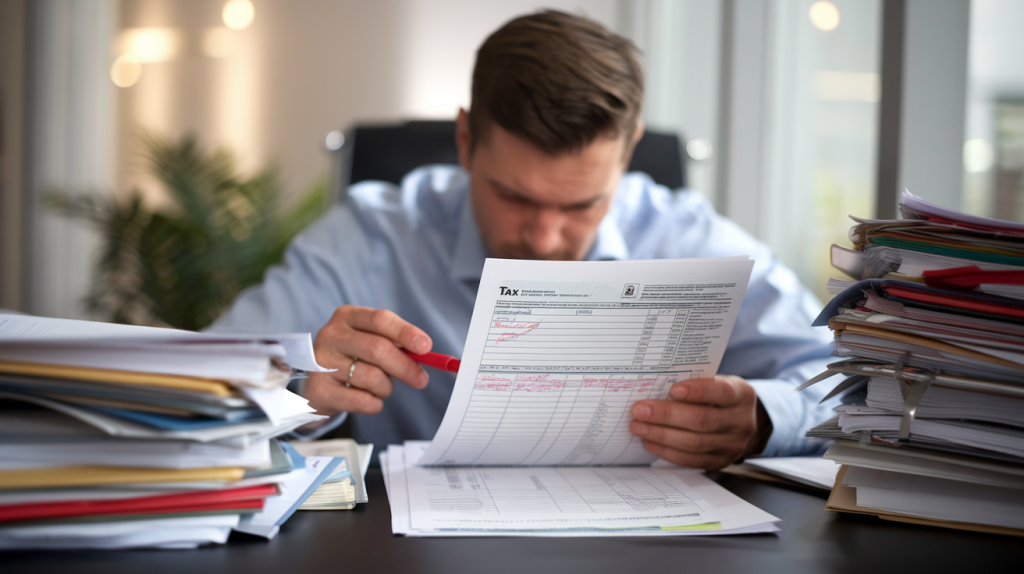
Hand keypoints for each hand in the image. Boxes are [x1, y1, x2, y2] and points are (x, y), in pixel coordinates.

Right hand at [303, 305, 431, 416]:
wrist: (317, 385)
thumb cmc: (352, 359)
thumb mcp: (369, 341)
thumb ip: (395, 343)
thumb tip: (425, 352)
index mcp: (347, 316)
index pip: (381, 319)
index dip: (406, 333)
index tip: (426, 347)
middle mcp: (331, 335)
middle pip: (378, 348)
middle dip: (405, 367)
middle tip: (421, 380)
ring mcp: (321, 362)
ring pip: (372, 378)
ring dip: (386, 388)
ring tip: (379, 387)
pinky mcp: (319, 390)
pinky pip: (362, 401)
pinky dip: (374, 404)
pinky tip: (367, 399)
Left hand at [628, 375, 770, 470]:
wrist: (742, 422)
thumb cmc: (720, 396)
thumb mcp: (717, 383)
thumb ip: (695, 384)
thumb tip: (655, 386)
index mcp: (742, 395)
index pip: (721, 392)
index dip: (698, 391)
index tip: (673, 389)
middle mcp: (741, 422)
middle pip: (702, 420)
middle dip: (666, 415)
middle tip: (639, 410)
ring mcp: (732, 446)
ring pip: (694, 443)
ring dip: (661, 435)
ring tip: (637, 426)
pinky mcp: (719, 462)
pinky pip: (690, 460)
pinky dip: (666, 451)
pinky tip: (649, 441)